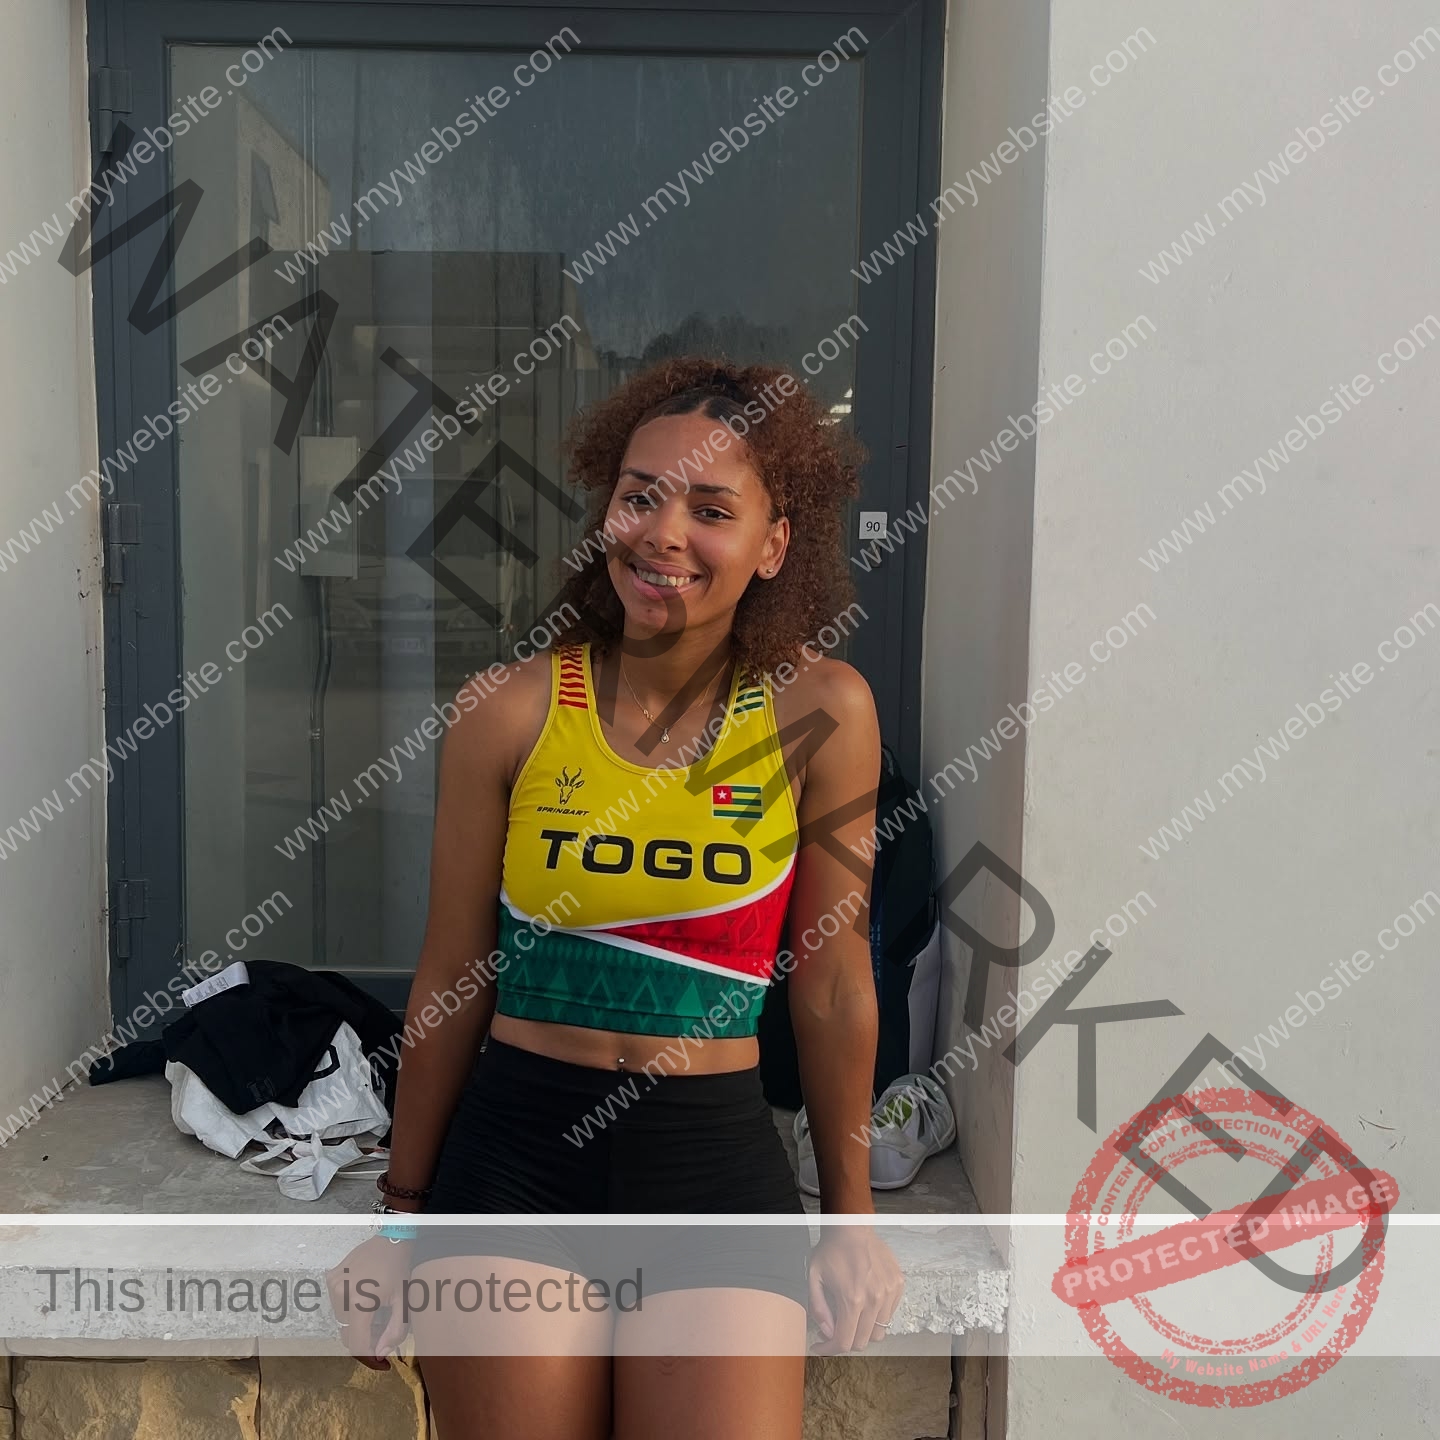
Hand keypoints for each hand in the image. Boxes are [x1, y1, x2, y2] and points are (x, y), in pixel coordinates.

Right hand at [325, 1235, 413, 1369]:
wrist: (391, 1239)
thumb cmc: (400, 1269)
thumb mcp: (404, 1302)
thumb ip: (395, 1331)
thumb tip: (380, 1354)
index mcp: (360, 1302)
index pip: (357, 1344)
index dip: (369, 1358)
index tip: (381, 1363)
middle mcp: (341, 1295)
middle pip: (348, 1334)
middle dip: (366, 1338)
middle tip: (383, 1330)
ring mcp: (333, 1285)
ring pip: (342, 1321)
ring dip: (357, 1323)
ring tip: (376, 1310)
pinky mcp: (331, 1278)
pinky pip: (337, 1304)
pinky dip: (349, 1308)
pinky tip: (365, 1297)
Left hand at [806, 1225, 903, 1352]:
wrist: (852, 1226)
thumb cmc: (831, 1251)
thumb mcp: (813, 1277)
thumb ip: (818, 1309)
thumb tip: (827, 1333)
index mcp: (852, 1299)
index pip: (844, 1342)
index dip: (829, 1349)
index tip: (819, 1347)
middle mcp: (874, 1299)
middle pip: (862, 1341)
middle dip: (845, 1340)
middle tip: (833, 1329)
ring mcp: (889, 1292)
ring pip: (878, 1332)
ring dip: (862, 1330)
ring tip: (850, 1315)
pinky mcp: (897, 1285)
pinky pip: (889, 1315)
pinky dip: (876, 1316)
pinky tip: (864, 1301)